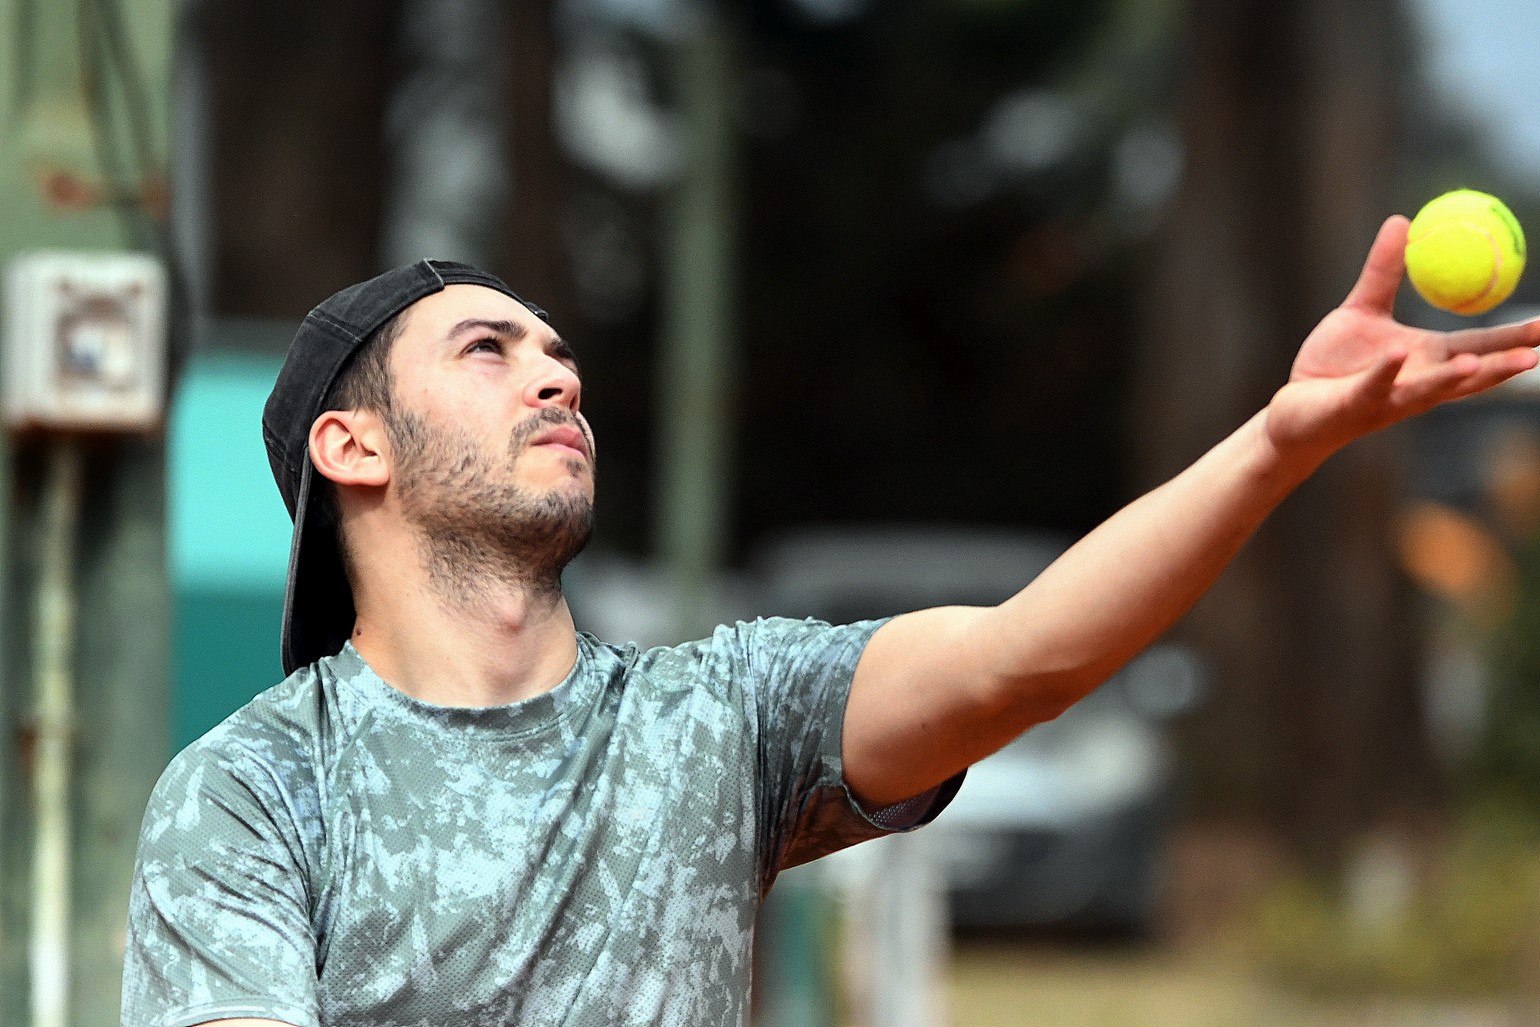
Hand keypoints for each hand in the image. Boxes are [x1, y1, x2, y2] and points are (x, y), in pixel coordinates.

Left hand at [1265, 215, 1539, 459]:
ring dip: (1451, 378)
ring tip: (1475, 364)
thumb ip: (1384, 271)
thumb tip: (1403, 221)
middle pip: (1466, 375)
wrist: (1294, 409)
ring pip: (1426, 388)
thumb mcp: (1362, 310)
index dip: (1511, 340)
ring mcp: (1388, 397)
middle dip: (1500, 366)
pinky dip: (1385, 370)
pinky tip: (1396, 352)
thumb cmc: (1333, 365)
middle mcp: (1416, 383)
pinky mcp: (1354, 404)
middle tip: (1534, 354)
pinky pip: (1373, 385)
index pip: (1478, 347)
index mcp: (1425, 359)